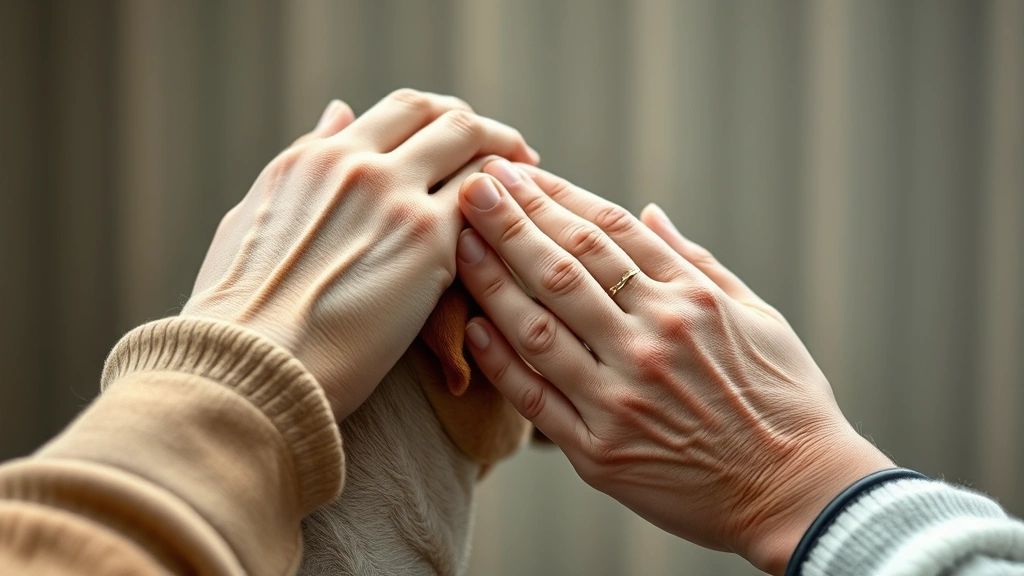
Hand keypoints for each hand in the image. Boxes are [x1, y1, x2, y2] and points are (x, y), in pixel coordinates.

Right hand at [181, 90, 537, 419]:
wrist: (249, 367)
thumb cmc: (239, 313)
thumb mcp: (256, 214)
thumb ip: (306, 159)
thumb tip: (340, 112)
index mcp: (314, 158)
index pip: (400, 111)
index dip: (443, 119)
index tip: (465, 138)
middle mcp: (358, 165)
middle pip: (444, 117)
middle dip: (485, 129)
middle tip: (514, 156)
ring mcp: (395, 199)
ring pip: (474, 152)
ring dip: (508, 164)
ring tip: (531, 187)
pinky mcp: (428, 245)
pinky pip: (485, 205)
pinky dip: (508, 208)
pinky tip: (522, 228)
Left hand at [454, 160, 892, 574]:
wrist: (798, 492)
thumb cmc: (784, 400)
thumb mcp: (757, 315)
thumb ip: (695, 262)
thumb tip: (648, 212)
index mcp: (690, 302)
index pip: (607, 234)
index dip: (557, 197)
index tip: (520, 174)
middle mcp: (651, 342)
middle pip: (564, 267)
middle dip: (512, 219)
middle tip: (473, 183)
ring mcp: (621, 398)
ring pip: (539, 326)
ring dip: (493, 278)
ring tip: (458, 239)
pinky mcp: (600, 452)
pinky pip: (537, 399)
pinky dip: (501, 362)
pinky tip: (473, 326)